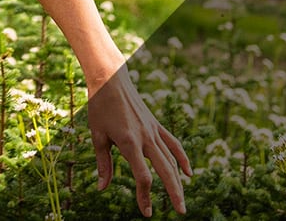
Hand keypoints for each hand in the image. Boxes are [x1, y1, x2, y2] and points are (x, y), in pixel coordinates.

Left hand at [86, 65, 190, 215]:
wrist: (111, 79)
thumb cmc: (100, 107)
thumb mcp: (97, 136)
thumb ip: (103, 164)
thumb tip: (102, 188)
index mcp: (129, 142)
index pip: (143, 176)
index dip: (145, 196)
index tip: (146, 212)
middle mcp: (146, 137)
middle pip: (165, 170)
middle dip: (174, 193)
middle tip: (180, 213)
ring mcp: (153, 131)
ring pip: (171, 160)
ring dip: (179, 181)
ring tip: (182, 201)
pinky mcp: (156, 125)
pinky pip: (173, 144)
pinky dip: (182, 159)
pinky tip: (188, 174)